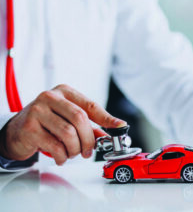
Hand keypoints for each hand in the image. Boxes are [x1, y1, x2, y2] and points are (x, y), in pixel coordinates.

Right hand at [0, 84, 125, 164]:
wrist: (17, 130)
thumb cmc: (48, 123)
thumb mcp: (68, 119)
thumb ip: (89, 126)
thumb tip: (109, 136)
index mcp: (65, 92)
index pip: (91, 105)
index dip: (107, 118)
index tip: (120, 127)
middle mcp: (50, 97)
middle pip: (80, 119)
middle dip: (89, 139)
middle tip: (89, 151)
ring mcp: (37, 111)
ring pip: (68, 134)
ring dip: (75, 150)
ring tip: (72, 153)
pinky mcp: (29, 128)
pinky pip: (55, 146)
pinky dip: (63, 156)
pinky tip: (61, 157)